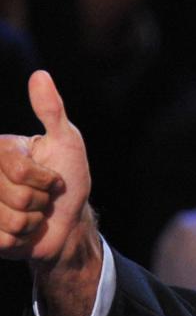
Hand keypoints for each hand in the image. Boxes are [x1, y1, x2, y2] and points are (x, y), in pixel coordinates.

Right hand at [0, 72, 100, 315]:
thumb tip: (40, 75)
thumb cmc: (69, 179)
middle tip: (43, 198)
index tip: (53, 177)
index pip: (20, 172)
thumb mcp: (66, 142)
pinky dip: (23, 240)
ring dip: (34, 222)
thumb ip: (51, 111)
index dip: (46, 180)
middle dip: (42, 201)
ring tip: (34, 214)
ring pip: (12, 221)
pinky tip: (23, 233)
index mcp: (0, 152)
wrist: (68, 222)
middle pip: (18, 197)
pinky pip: (5, 240)